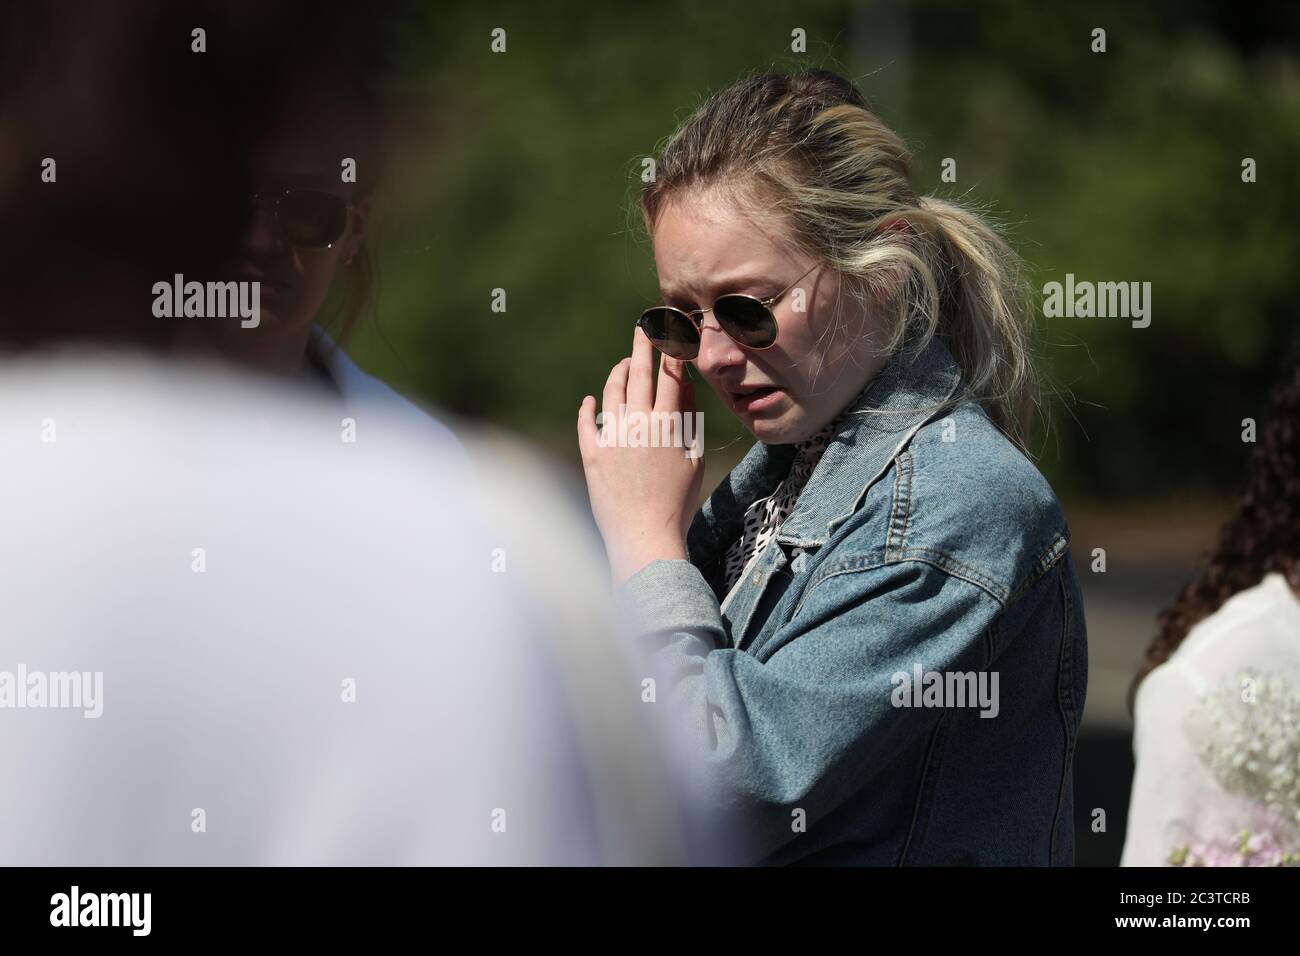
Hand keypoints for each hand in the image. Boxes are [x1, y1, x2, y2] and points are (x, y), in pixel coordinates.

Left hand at [577, 326, 705, 585]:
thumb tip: (685, 388)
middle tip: (642, 327)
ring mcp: (612, 437)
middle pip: (639, 374)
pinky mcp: (592, 454)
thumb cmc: (678, 502)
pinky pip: (587, 423)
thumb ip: (690, 421)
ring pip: (611, 393)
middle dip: (641, 346)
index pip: (670, 376)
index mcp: (667, 424)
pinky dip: (588, 408)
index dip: (671, 351)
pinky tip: (590, 400)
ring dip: (618, 373)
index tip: (671, 332)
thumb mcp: (694, 459)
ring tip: (624, 363)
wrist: (644, 535)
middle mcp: (638, 424)